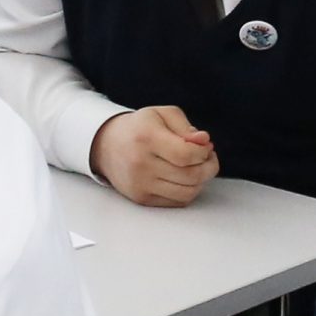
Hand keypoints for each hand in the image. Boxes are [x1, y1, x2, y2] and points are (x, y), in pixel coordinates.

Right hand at [89, 106, 219, 207]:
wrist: (107, 146)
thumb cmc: (139, 128)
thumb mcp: (162, 114)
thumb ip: (185, 127)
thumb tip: (204, 142)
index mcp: (146, 137)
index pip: (186, 155)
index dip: (204, 152)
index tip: (205, 146)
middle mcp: (141, 163)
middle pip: (191, 176)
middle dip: (209, 167)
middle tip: (207, 157)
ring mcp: (140, 184)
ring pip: (188, 192)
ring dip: (201, 181)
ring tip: (198, 167)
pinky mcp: (142, 198)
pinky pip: (178, 201)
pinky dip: (188, 191)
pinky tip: (184, 178)